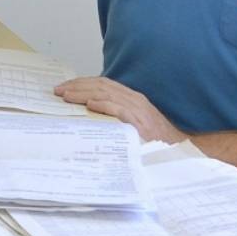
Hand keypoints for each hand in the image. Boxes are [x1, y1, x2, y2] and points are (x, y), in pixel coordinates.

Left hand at [54, 76, 186, 143]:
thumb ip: (116, 116)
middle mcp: (135, 101)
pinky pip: (121, 110)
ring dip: (85, 93)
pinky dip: (105, 105)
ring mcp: (139, 111)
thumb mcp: (133, 124)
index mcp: (132, 99)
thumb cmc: (155, 141)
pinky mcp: (141, 124)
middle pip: (102, 86)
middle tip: (58, 90)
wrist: (178, 151)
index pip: (103, 84)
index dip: (83, 84)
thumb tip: (90, 114)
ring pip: (107, 94)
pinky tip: (90, 105)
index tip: (65, 87)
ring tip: (67, 96)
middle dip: (78, 86)